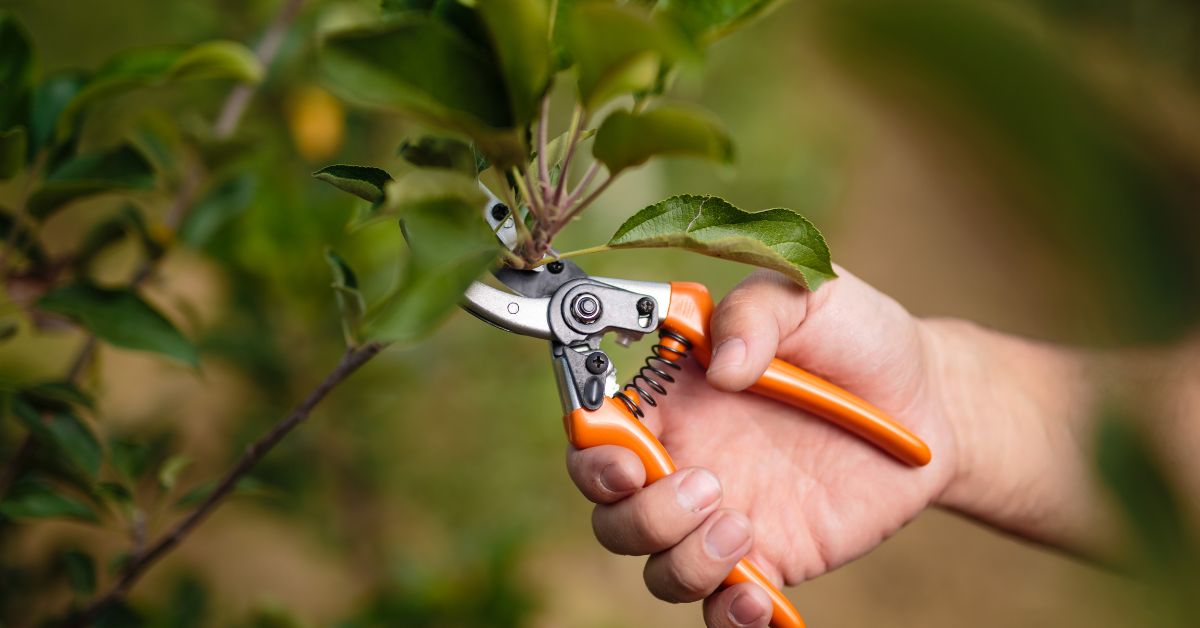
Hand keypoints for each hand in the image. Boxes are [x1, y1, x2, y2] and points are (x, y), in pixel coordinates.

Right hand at [566, 267, 960, 626]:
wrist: (929, 402)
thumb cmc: (858, 338)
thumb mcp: (809, 294)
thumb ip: (757, 312)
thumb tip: (722, 364)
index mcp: (674, 396)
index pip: (597, 429)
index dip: (591, 449)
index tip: (622, 453)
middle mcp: (686, 459)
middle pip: (611, 512)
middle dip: (638, 513)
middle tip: (704, 485)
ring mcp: (723, 515)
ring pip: (657, 568)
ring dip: (683, 558)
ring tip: (744, 524)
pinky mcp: (769, 560)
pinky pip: (723, 610)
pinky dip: (728, 617)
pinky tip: (760, 596)